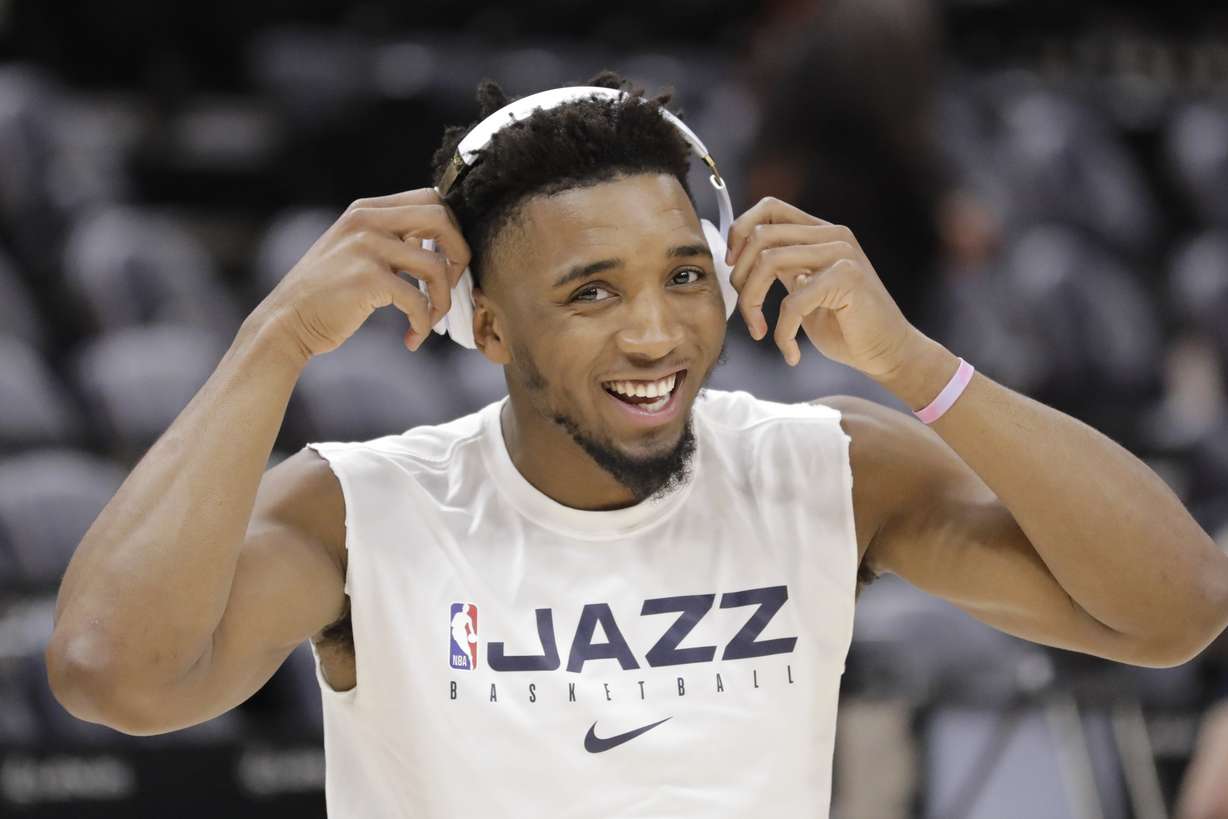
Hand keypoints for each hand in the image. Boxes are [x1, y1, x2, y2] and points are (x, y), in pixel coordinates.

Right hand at [253, 188, 470, 363]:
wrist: (287, 322)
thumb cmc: (326, 295)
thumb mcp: (355, 251)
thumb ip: (390, 239)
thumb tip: (437, 244)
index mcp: (366, 210)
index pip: (429, 198)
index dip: (452, 229)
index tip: (449, 260)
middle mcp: (366, 220)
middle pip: (440, 217)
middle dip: (458, 255)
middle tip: (451, 285)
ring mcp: (366, 248)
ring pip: (436, 266)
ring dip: (442, 301)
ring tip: (429, 321)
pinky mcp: (368, 279)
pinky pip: (418, 301)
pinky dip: (423, 324)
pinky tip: (412, 338)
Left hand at [725, 197, 921, 378]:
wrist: (887, 351)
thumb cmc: (843, 325)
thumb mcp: (803, 287)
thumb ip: (781, 266)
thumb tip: (736, 258)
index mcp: (820, 232)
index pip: (769, 208)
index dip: (740, 232)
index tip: (732, 267)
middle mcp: (832, 235)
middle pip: (760, 235)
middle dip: (740, 278)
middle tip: (746, 312)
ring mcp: (841, 253)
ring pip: (768, 261)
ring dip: (752, 303)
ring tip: (759, 330)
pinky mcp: (847, 278)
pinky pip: (792, 302)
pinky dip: (782, 333)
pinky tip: (790, 351)